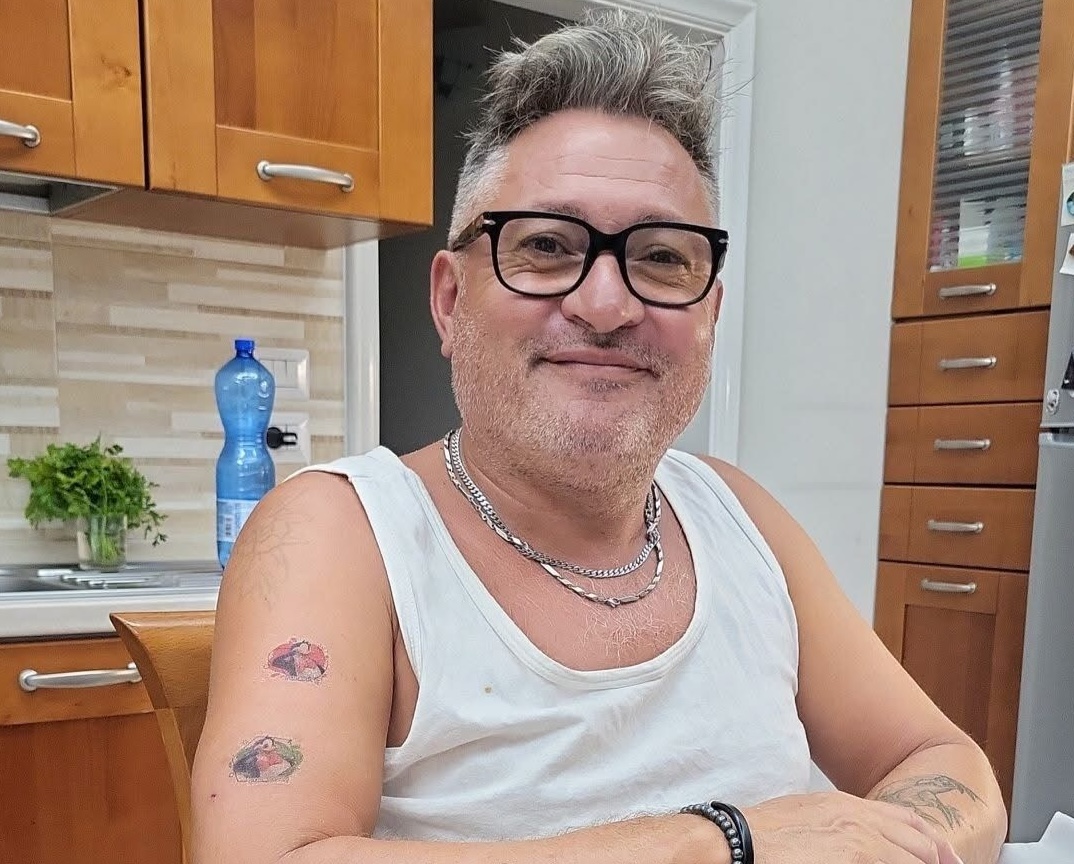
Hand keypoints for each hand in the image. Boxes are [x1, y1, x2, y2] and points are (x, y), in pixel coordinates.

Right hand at [743, 791, 961, 863]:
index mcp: (845, 804)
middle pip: (919, 837)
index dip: (929, 838)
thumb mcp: (805, 817)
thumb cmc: (761, 834)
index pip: (905, 818)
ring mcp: (860, 839)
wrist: (738, 840)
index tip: (943, 856)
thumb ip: (835, 825)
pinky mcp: (856, 857)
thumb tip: (848, 844)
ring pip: (915, 855)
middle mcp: (858, 817)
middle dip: (941, 857)